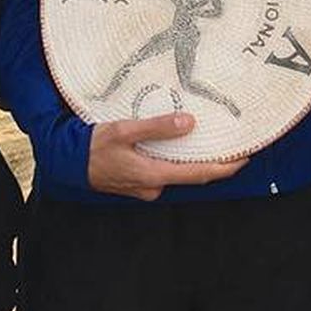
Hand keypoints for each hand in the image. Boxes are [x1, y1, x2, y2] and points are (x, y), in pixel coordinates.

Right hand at [87, 113, 246, 199]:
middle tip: (234, 146)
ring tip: (211, 142)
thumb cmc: (91, 147)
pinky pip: (164, 172)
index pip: (200, 174)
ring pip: (177, 173)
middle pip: (192, 175)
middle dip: (215, 163)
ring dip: (194, 161)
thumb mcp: (124, 131)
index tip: (246, 157)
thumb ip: (157, 127)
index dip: (226, 167)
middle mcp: (153, 186)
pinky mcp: (137, 182)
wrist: (65, 163)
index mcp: (153, 174)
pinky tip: (179, 146)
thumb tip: (189, 124)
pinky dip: (176, 161)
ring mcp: (144, 187)